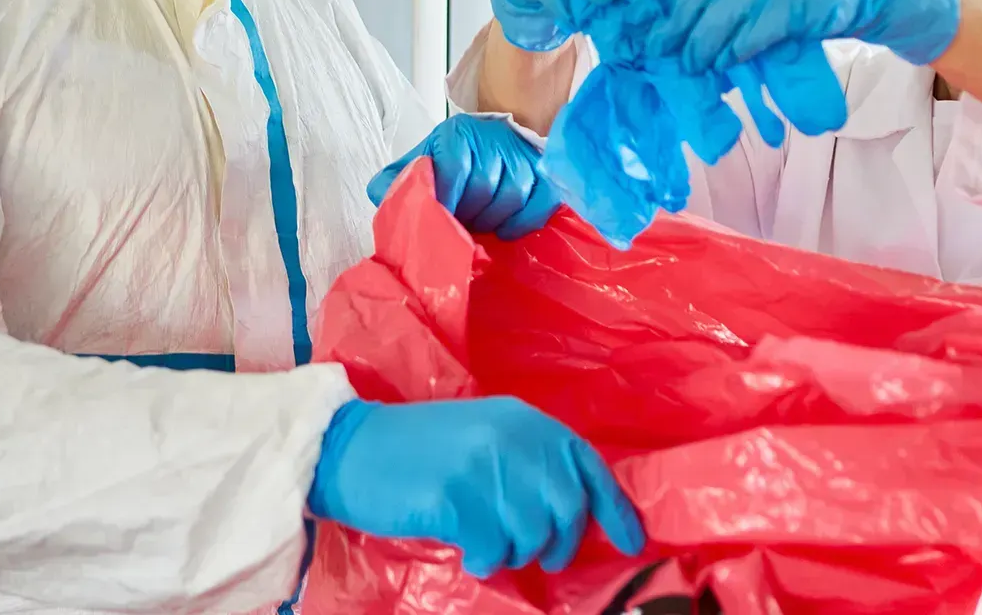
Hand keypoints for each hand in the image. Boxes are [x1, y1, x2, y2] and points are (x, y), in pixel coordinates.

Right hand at [307, 398, 646, 576]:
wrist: (349, 449)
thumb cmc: (417, 451)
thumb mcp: (484, 438)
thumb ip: (528, 463)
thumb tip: (575, 514)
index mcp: (524, 420)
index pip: (587, 466)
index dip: (615, 509)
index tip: (632, 543)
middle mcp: (512, 437)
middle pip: (567, 507)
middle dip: (559, 542)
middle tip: (540, 555)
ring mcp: (484, 466)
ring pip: (532, 534)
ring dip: (514, 552)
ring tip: (487, 545)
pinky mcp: (456, 497)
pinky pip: (492, 548)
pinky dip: (484, 560)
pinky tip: (467, 552)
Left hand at [368, 115, 562, 239]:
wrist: (503, 139)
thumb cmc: (459, 157)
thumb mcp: (425, 159)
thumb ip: (398, 178)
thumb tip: (381, 195)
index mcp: (458, 134)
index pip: (455, 169)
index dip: (446, 202)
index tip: (438, 222)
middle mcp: (494, 139)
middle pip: (482, 189)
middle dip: (466, 215)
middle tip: (458, 225)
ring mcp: (524, 157)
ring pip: (510, 200)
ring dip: (491, 222)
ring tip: (479, 224)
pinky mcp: (547, 176)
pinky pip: (536, 209)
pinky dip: (518, 226)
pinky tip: (503, 228)